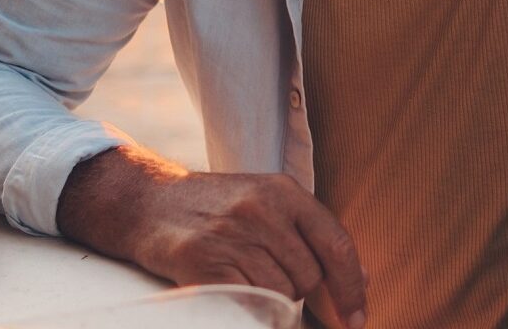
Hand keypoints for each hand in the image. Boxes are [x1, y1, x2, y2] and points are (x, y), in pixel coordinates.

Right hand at [58, 147, 369, 326]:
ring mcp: (232, 234)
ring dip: (269, 298)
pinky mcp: (203, 261)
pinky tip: (231, 289)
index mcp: (285, 192)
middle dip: (296, 291)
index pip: (337, 245)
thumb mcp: (266, 201)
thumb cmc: (216, 208)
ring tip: (242, 275)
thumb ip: (309, 233)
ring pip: (278, 293)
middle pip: (307, 278)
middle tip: (267, 277)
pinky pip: (246, 302)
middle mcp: (262, 209)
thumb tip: (359, 279)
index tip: (357, 318)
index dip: (351, 288)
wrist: (148, 202)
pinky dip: (247, 306)